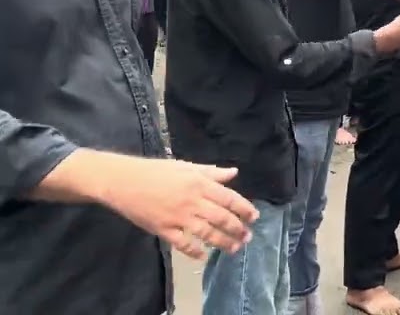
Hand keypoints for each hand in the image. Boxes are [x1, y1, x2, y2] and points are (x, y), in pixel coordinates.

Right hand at [93, 154, 258, 259]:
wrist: (123, 181)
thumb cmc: (156, 171)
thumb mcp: (186, 166)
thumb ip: (211, 172)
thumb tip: (234, 172)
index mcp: (199, 183)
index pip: (229, 198)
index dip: (244, 209)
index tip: (254, 217)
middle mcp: (192, 201)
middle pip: (221, 218)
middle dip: (238, 229)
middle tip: (247, 237)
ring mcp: (177, 217)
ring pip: (206, 233)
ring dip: (223, 242)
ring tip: (234, 248)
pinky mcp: (163, 229)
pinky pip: (183, 243)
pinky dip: (194, 251)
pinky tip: (203, 256)